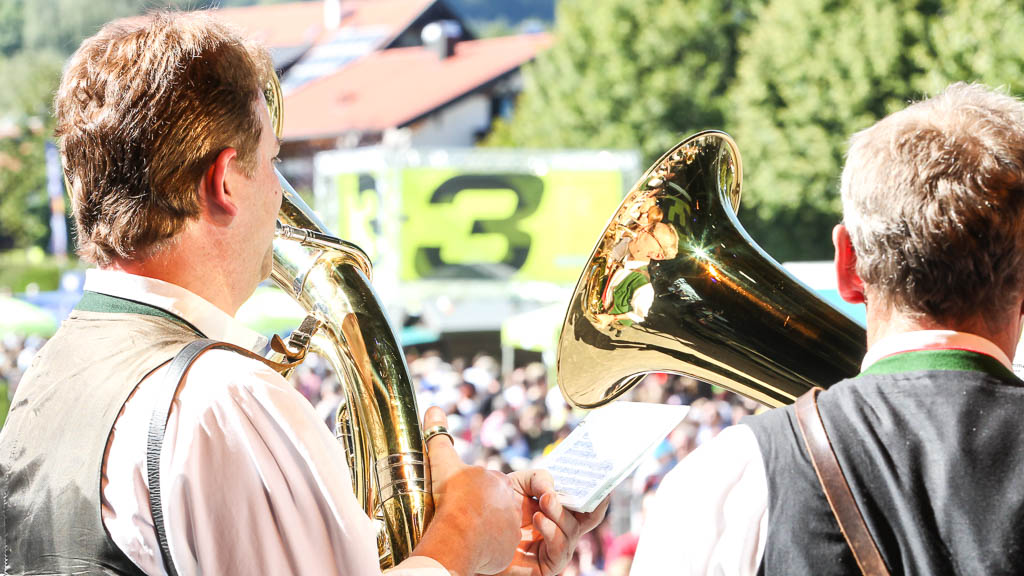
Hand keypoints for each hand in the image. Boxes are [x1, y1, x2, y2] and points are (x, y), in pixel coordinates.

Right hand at [412, 407, 520, 574]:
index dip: (474, 493)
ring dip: (485, 531)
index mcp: (498, 482)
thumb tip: (433, 409)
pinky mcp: (508, 549)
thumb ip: (439, 436)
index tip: (462, 500)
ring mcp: (511, 527)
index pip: (488, 486)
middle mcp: (510, 503)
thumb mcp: (443, 463)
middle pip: (495, 507)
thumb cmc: (452, 497)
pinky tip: (472, 549)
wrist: (458, 531)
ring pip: (497, 528)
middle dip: (482, 512)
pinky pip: (498, 550)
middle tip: (465, 518)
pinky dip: (486, 549)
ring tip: (468, 534)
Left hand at [492, 469, 609, 575]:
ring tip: (543, 502)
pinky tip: (537, 519)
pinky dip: (551, 530)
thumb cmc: (496, 508)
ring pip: (572, 530)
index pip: (588, 506)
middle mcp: (563, 531)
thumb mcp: (517, 483)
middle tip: (562, 489)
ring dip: (559, 513)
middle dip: (582, 501)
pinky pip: (560, 548)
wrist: (473, 533)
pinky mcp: (549, 566)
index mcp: (560, 512)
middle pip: (589, 517)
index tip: (603, 481)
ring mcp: (557, 549)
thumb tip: (553, 488)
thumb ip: (538, 477)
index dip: (599, 495)